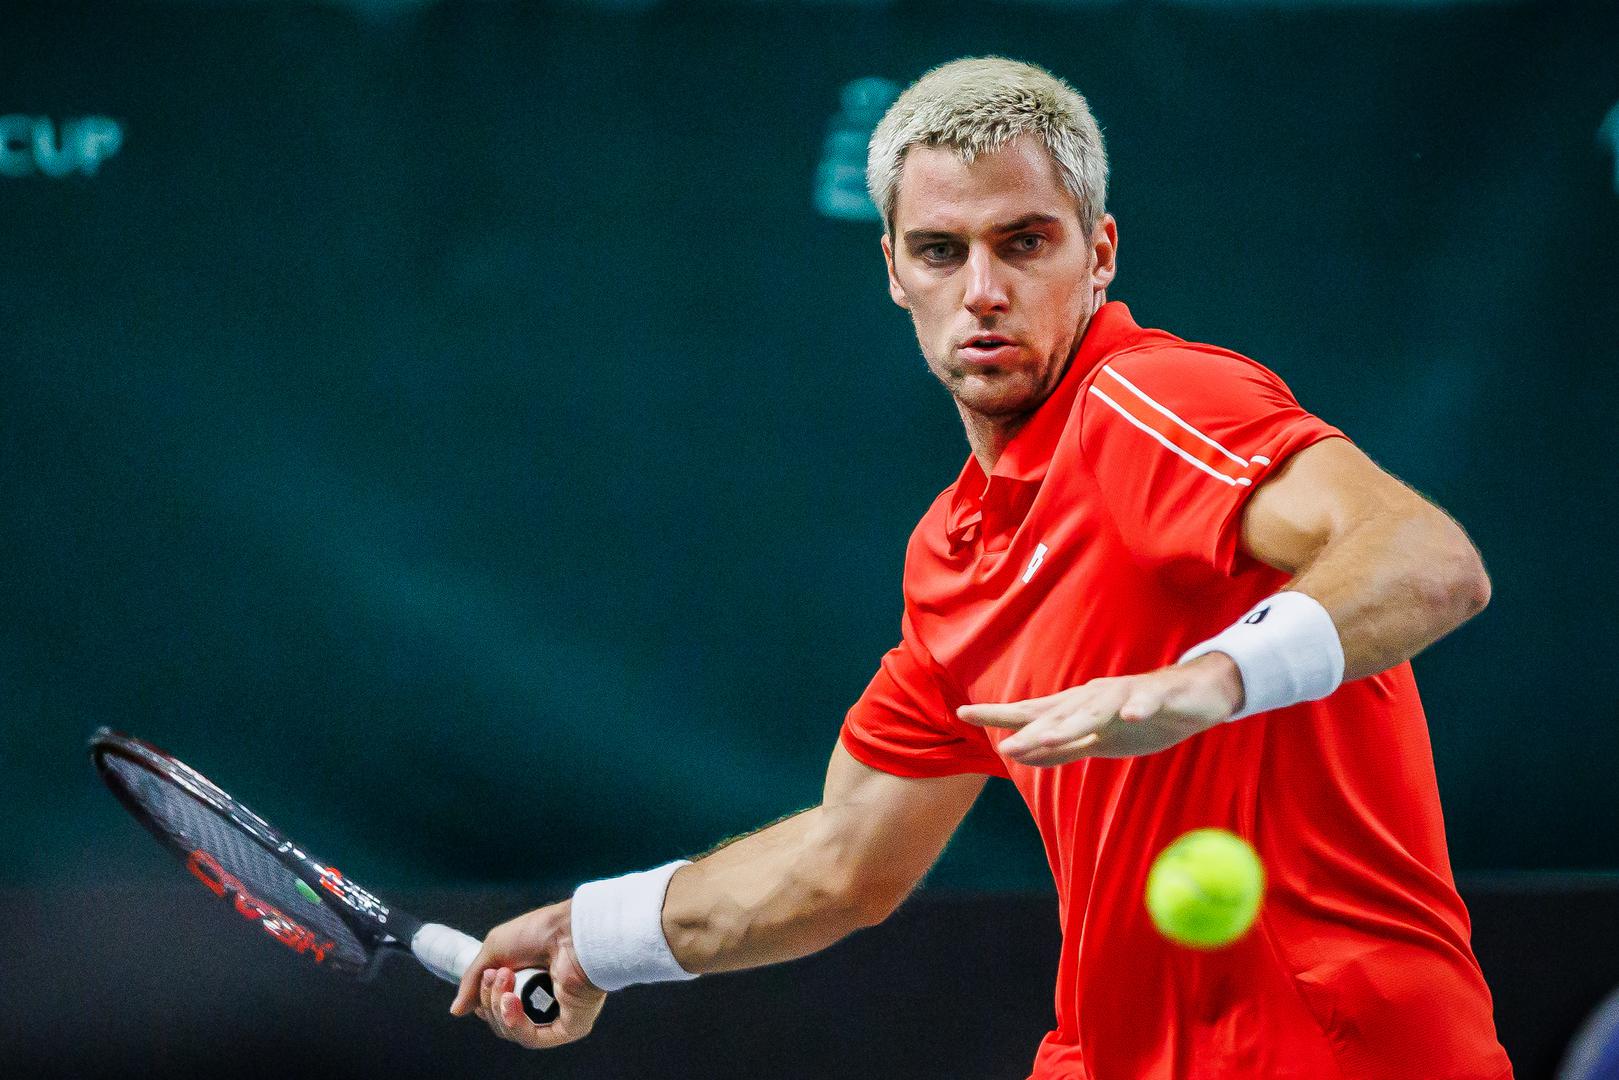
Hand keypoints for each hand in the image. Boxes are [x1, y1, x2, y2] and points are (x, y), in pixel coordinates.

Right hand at [448, 899, 607, 1048]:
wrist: (569, 930)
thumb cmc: (540, 932)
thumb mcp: (494, 950)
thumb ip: (472, 981)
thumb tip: (456, 1010)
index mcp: (530, 985)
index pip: (497, 1008)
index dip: (484, 1000)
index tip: (485, 977)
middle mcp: (543, 1003)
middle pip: (501, 1021)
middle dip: (490, 999)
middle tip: (497, 974)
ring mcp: (556, 1016)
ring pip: (512, 1031)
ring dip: (500, 1007)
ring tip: (506, 979)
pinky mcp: (569, 1027)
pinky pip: (532, 1038)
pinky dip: (515, 1023)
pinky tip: (512, 1002)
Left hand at [956, 654, 1244, 765]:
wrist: (1196, 694)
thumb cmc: (1141, 715)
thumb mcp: (1098, 739)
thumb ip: (1063, 747)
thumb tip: (1022, 754)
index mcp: (1079, 709)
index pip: (1032, 712)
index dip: (999, 714)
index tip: (962, 713)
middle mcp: (1095, 698)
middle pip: (1058, 715)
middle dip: (1032, 731)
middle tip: (1006, 748)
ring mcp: (1125, 696)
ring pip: (1095, 711)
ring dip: (1072, 725)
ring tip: (1047, 739)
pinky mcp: (1157, 697)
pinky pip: (1146, 703)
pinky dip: (1138, 708)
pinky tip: (1130, 716)